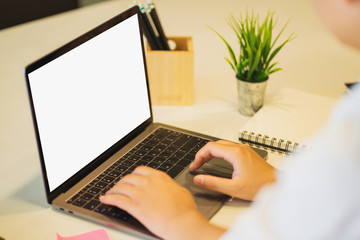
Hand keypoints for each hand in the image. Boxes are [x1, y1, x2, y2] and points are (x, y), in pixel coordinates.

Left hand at [100, 166, 224, 239]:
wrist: (181, 221)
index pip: (140, 170)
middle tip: (119, 186)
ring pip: (120, 187)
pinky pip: (117, 200)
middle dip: (122, 182)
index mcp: (159, 177)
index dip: (133, 174)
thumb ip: (170, 186)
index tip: (131, 178)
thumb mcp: (180, 190)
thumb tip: (169, 187)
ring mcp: (139, 193)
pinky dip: (108, 198)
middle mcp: (147, 182)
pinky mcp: (134, 206)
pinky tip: (104, 199)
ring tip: (110, 193)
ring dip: (113, 190)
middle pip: (128, 178)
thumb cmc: (184, 209)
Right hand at [190, 140, 275, 200]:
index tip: (194, 166)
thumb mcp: (233, 188)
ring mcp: (245, 149)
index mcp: (236, 154)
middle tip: (197, 165)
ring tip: (204, 163)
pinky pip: (229, 148)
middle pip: (215, 145)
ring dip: (211, 153)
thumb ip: (213, 183)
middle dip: (203, 154)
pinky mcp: (247, 153)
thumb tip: (199, 179)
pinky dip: (219, 153)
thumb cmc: (261, 186)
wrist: (277, 184)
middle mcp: (240, 148)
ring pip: (222, 145)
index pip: (210, 148)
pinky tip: (217, 161)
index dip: (199, 156)